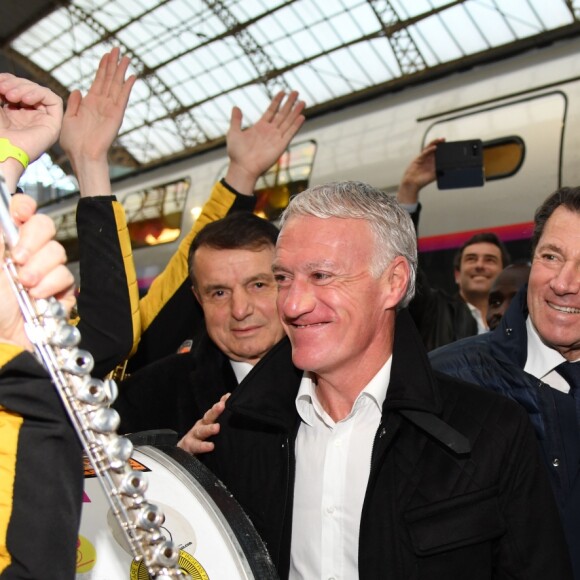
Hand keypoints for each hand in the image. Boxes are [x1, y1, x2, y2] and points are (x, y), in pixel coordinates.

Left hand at [0, 74, 62, 189]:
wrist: (0, 149)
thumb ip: (2, 87)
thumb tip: (7, 77)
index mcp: (14, 113)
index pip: (19, 88)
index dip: (10, 80)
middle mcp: (29, 117)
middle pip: (30, 88)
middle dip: (17, 83)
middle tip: (3, 90)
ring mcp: (42, 120)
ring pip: (41, 92)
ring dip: (26, 88)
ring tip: (10, 96)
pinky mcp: (53, 124)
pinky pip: (54, 100)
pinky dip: (40, 94)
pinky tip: (26, 100)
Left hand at [0, 195, 74, 349]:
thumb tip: (7, 205)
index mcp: (3, 245)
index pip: (21, 212)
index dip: (25, 208)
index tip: (21, 215)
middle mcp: (24, 254)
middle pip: (45, 225)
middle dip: (33, 240)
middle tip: (17, 259)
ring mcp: (44, 274)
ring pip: (57, 252)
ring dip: (40, 268)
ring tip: (25, 286)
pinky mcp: (60, 293)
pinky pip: (66, 277)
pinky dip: (52, 286)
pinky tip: (38, 298)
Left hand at [61, 48, 135, 195]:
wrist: (82, 155)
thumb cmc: (73, 142)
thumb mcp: (68, 118)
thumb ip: (73, 103)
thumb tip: (78, 90)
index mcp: (90, 104)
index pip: (98, 81)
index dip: (102, 67)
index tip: (106, 54)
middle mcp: (102, 104)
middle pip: (109, 79)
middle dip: (113, 63)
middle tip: (118, 48)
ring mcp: (110, 109)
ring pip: (117, 85)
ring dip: (121, 71)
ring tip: (126, 57)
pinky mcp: (116, 115)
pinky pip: (122, 98)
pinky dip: (127, 87)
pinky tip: (132, 76)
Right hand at [177, 393, 229, 453]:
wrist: (184, 451)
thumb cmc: (201, 440)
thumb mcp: (210, 429)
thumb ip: (221, 421)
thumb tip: (232, 408)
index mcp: (207, 421)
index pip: (215, 410)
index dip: (221, 403)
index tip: (227, 397)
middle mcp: (200, 426)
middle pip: (208, 417)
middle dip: (215, 411)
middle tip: (221, 406)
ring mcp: (193, 435)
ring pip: (201, 431)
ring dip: (208, 429)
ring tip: (217, 428)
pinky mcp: (189, 446)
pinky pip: (196, 446)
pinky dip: (203, 446)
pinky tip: (211, 446)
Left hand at [224, 91, 305, 194]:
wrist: (242, 167)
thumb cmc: (236, 153)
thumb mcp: (233, 133)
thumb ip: (236, 120)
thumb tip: (236, 107)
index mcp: (260, 127)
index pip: (271, 111)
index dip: (277, 101)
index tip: (283, 91)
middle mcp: (270, 131)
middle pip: (282, 114)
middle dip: (289, 103)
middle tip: (296, 91)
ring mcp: (276, 138)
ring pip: (288, 122)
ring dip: (295, 112)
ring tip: (302, 101)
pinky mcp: (281, 146)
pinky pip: (290, 134)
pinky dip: (296, 125)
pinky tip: (302, 117)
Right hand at [397, 138, 443, 204]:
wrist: (412, 184)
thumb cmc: (422, 181)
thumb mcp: (434, 175)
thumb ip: (440, 171)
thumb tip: (448, 168)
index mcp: (432, 163)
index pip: (438, 153)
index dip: (442, 149)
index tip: (448, 145)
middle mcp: (428, 159)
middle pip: (433, 149)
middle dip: (439, 144)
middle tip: (444, 139)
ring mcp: (423, 158)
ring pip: (429, 148)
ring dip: (434, 143)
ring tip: (440, 140)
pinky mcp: (418, 159)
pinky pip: (424, 153)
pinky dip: (429, 150)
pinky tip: (434, 148)